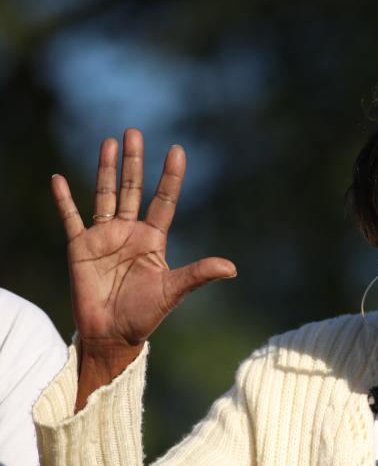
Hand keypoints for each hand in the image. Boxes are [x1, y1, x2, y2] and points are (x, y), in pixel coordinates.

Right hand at [52, 128, 235, 350]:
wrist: (113, 334)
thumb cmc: (145, 314)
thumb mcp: (173, 290)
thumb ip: (198, 274)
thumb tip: (232, 268)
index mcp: (153, 239)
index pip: (164, 200)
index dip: (170, 176)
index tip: (177, 150)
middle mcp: (129, 232)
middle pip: (133, 189)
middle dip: (134, 162)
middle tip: (134, 131)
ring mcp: (104, 237)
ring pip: (106, 195)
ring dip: (105, 169)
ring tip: (109, 142)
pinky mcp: (80, 247)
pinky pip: (71, 218)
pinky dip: (64, 200)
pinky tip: (58, 179)